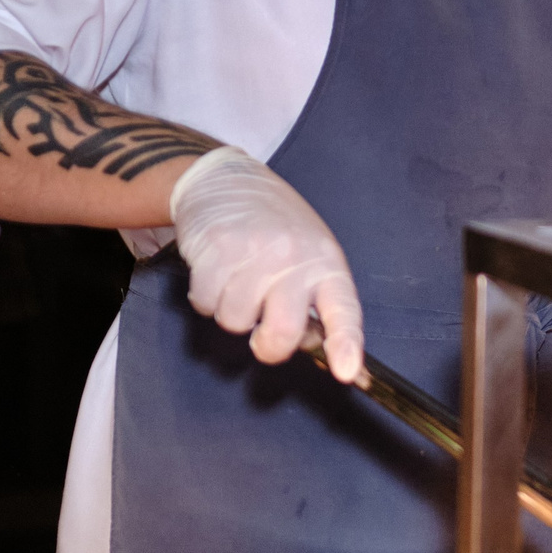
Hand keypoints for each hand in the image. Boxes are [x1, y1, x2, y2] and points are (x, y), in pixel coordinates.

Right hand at [169, 147, 363, 382]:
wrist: (229, 180)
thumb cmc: (276, 227)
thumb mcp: (310, 253)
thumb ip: (314, 299)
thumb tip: (319, 351)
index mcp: (325, 263)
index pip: (343, 309)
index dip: (345, 344)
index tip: (345, 372)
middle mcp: (294, 258)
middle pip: (283, 332)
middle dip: (269, 347)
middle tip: (262, 335)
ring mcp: (254, 254)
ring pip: (235, 322)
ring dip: (230, 313)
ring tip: (238, 282)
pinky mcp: (215, 250)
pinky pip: (205, 304)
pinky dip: (206, 298)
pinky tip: (216, 272)